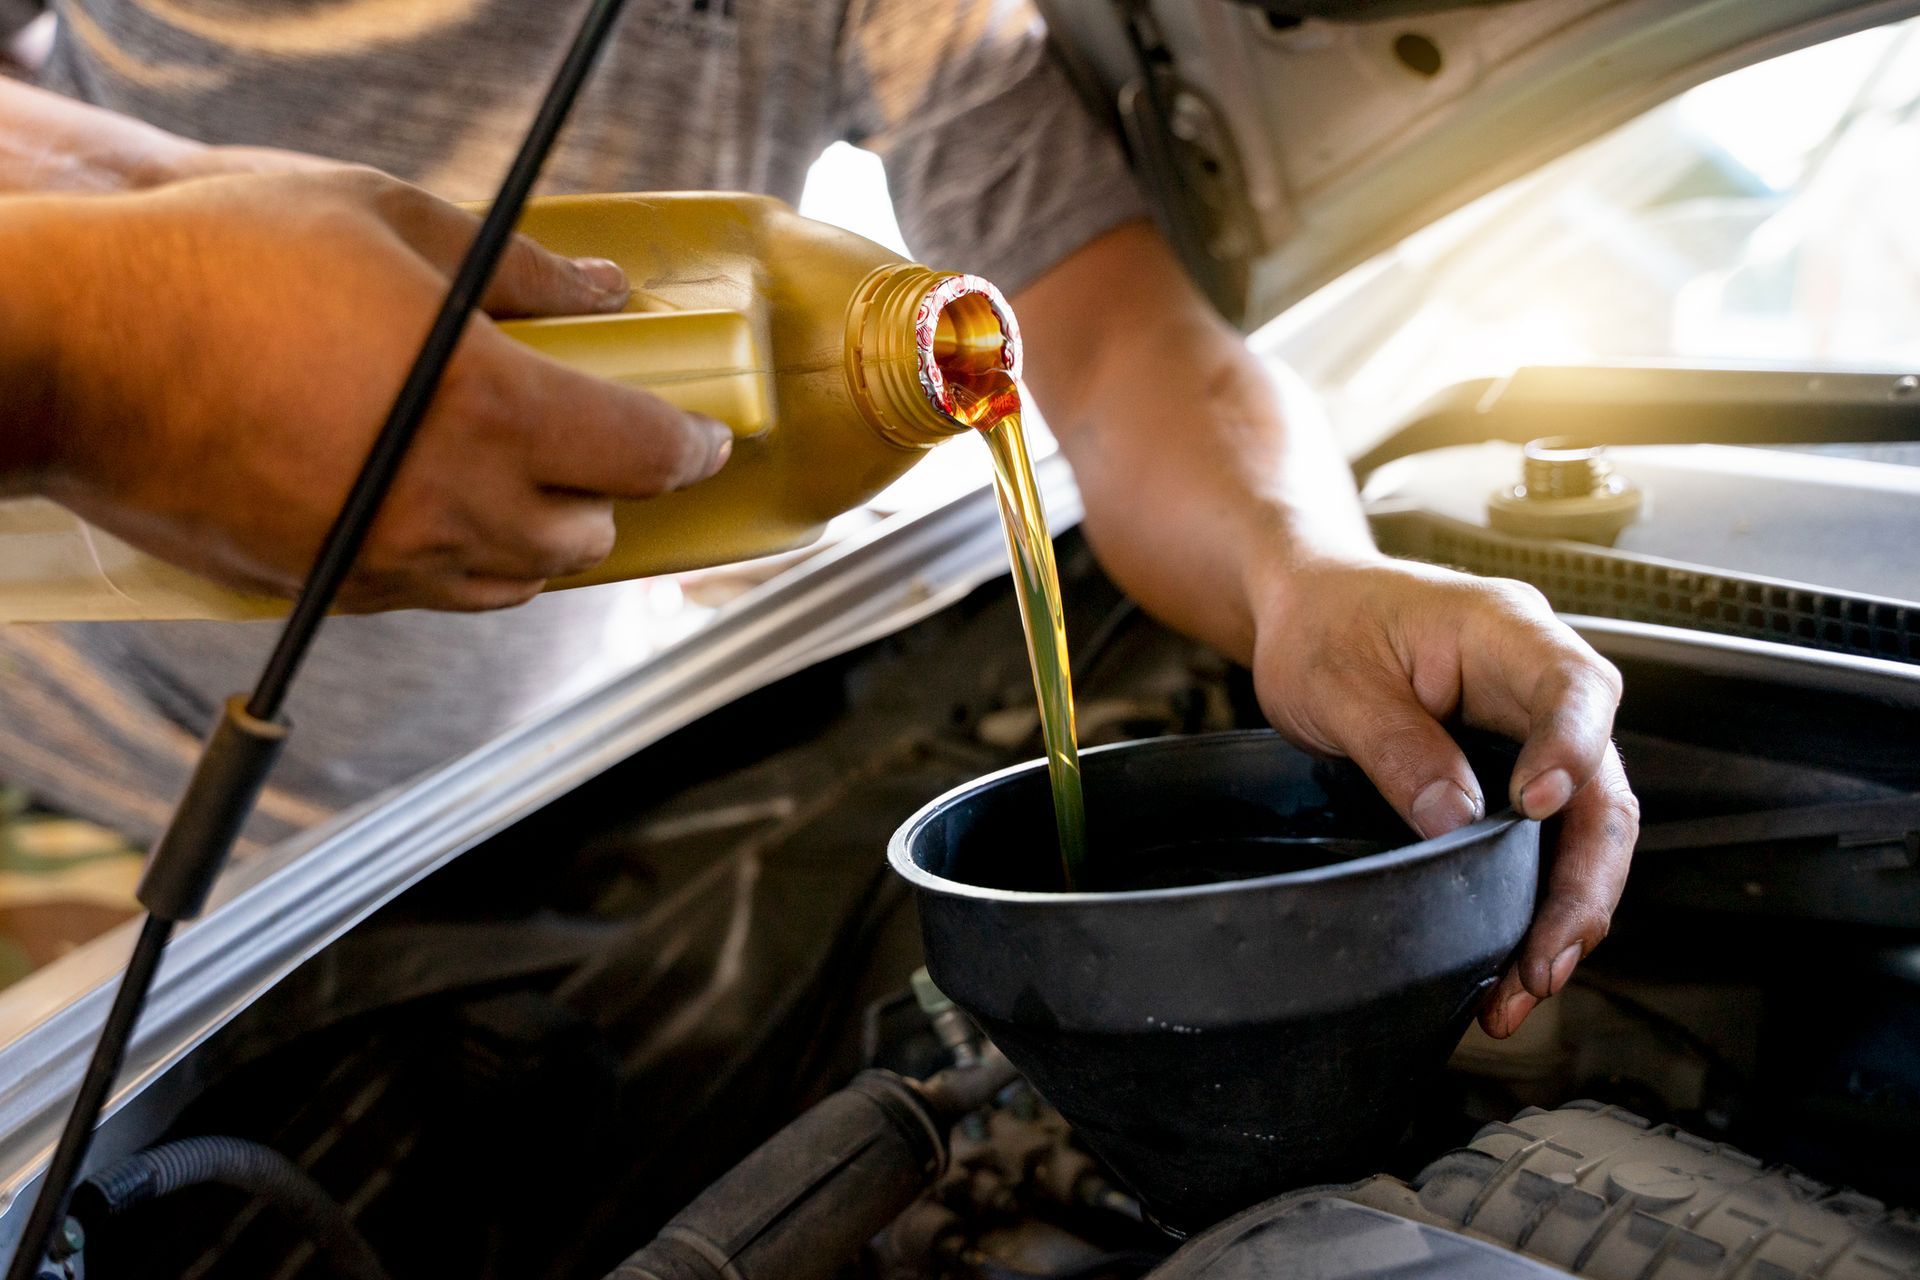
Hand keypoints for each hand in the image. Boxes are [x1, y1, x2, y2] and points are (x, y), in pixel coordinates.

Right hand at [2, 166, 731, 610]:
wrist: (76, 353)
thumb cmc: (225, 264)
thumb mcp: (387, 220)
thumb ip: (517, 269)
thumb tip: (602, 289)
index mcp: (492, 412)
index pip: (639, 454)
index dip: (686, 446)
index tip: (701, 437)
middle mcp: (454, 507)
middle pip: (587, 539)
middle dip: (607, 493)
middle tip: (595, 441)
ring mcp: (388, 563)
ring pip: (515, 584)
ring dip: (537, 537)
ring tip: (519, 476)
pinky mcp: (330, 590)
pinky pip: (433, 596)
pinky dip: (460, 560)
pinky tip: (434, 503)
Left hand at [1248, 556, 1638, 1037]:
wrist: (1309, 613)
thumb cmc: (1324, 625)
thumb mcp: (1335, 680)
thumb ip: (1395, 744)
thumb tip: (1453, 823)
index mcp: (1507, 634)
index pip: (1573, 687)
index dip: (1570, 748)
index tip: (1538, 806)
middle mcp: (1540, 687)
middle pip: (1602, 786)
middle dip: (1582, 882)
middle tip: (1543, 959)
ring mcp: (1535, 736)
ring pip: (1586, 832)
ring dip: (1565, 914)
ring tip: (1527, 988)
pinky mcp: (1515, 780)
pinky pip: (1547, 846)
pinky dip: (1534, 906)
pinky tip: (1511, 967)